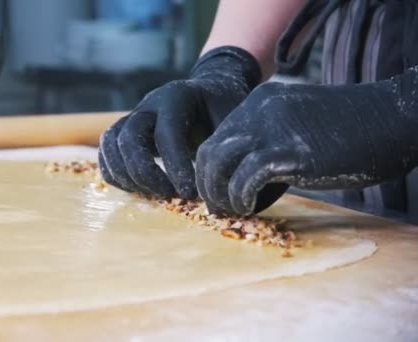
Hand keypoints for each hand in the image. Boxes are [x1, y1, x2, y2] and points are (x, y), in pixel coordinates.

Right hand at [98, 46, 261, 198]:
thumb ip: (224, 150)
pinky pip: (107, 153)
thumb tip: (221, 195)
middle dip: (145, 172)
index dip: (175, 165)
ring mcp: (132, 117)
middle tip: (168, 195)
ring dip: (127, 175)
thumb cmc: (222, 109)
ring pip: (111, 144)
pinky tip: (141, 190)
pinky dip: (117, 175)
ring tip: (154, 195)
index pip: (167, 132)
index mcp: (176, 97)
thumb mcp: (231, 120)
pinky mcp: (123, 131)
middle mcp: (148, 104)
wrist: (208, 91)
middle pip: (129, 137)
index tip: (190, 193)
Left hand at [196, 67, 417, 215]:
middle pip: (208, 152)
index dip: (210, 171)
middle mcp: (258, 110)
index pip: (216, 139)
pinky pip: (246, 177)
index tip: (219, 193)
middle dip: (206, 185)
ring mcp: (273, 129)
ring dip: (219, 194)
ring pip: (219, 163)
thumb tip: (246, 178)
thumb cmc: (348, 131)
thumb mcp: (297, 127)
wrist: (390, 118)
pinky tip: (251, 207)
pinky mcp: (292, 151)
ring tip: (234, 210)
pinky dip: (241, 197)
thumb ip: (270, 142)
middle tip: (219, 208)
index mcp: (258, 103)